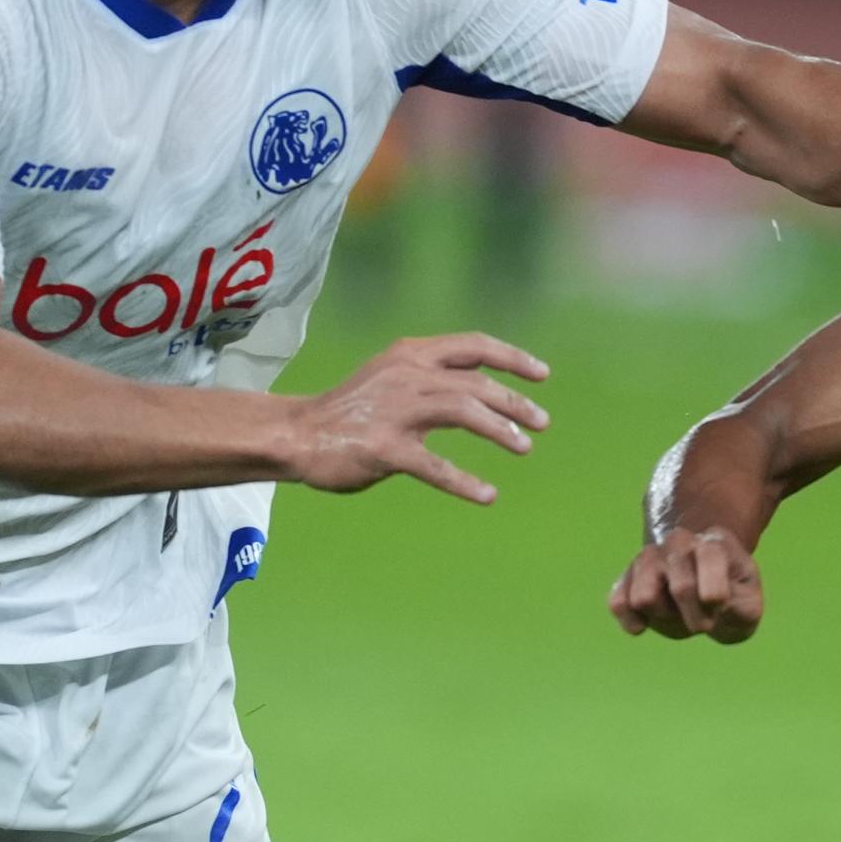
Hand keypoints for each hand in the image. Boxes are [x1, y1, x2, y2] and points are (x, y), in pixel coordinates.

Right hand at [286, 333, 553, 499]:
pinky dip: (464, 481)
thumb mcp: (394, 376)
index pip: (473, 346)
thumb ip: (434, 377)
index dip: (512, 358)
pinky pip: (433, 465)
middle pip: (475, 382)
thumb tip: (488, 390)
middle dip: (515, 402)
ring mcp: (394, 410)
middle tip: (542, 423)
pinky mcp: (383, 447)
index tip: (542, 374)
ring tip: (524, 447)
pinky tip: (487, 495)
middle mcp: (406, 375)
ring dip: (500, 430)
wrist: (298, 433)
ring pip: (462, 411)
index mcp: (411, 354)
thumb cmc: (354, 410)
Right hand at [609, 525, 764, 641]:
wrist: (703, 590)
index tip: (720, 607)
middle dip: (696, 617)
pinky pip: (618, 603)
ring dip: (664, 618)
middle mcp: (679, 542)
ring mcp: (649, 558)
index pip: (710, 557)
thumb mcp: (749, 606)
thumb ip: (741, 608)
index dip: (715, 594)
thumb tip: (713, 605)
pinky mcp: (626, 580)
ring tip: (678, 614)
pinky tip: (647, 624)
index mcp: (714, 542)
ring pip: (644, 598)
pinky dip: (633, 621)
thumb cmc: (730, 600)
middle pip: (682, 587)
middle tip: (705, 621)